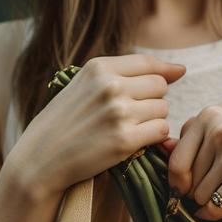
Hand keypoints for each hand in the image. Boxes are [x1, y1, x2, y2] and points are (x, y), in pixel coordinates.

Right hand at [7, 54, 184, 200]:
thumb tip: (177, 71)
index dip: (167, 70)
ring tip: (132, 129)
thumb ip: (120, 75)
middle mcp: (110, 86)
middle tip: (136, 115)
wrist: (42, 158)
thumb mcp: (83, 86)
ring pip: (163, 110)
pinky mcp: (125, 140)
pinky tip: (137, 142)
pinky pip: (160, 132)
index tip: (178, 73)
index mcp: (99, 68)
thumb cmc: (64, 123)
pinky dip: (154, 138)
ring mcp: (118, 113)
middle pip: (159, 87)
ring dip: (154, 121)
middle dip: (154, 100)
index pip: (148, 63)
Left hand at [167, 106, 221, 219]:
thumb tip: (159, 145)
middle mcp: (220, 128)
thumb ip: (192, 144)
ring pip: (197, 196)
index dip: (187, 178)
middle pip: (183, 179)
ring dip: (214, 202)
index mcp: (211, 115)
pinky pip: (212, 208)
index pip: (173, 159)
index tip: (211, 175)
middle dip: (201, 191)